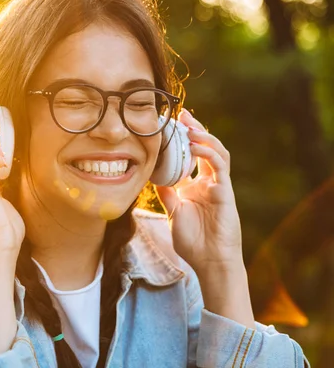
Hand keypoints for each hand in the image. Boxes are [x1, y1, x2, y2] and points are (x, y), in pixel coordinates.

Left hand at [155, 109, 242, 272]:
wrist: (210, 262)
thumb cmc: (193, 242)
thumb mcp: (173, 212)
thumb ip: (166, 193)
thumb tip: (153, 175)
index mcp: (197, 187)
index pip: (191, 157)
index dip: (183, 141)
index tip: (171, 125)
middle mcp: (209, 183)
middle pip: (206, 148)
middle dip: (196, 130)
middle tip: (183, 115)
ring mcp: (219, 186)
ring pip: (217, 152)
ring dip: (204, 137)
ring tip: (190, 125)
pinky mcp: (226, 192)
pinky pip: (220, 167)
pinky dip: (209, 153)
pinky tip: (196, 146)